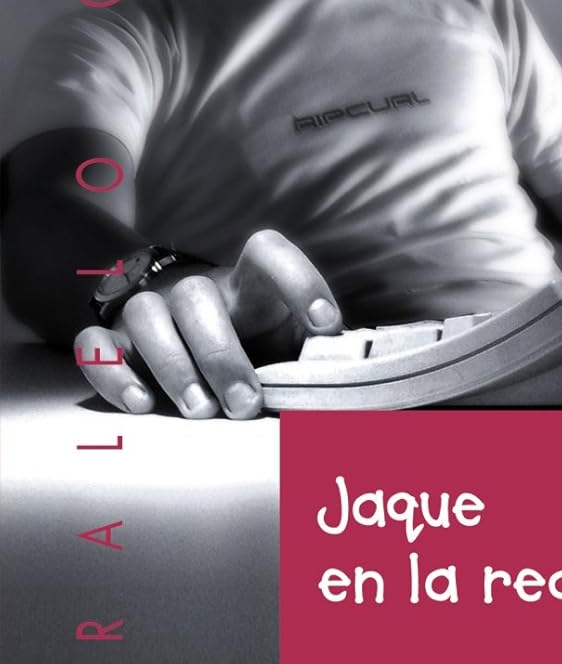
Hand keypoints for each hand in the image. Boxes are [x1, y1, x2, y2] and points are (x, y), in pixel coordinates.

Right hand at [73, 230, 341, 419]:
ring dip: (173, 364)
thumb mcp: (283, 348)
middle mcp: (196, 292)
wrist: (181, 336)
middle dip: (223, 354)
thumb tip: (364, 389)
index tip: (326, 327)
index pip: (267, 252)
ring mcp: (149, 312)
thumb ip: (315, 362)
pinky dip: (113, 373)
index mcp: (247, 287)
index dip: (299, 278)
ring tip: (199, 411)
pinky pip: (94, 344)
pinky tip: (141, 406)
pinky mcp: (110, 341)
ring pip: (145, 314)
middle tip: (246, 405)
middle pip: (198, 298)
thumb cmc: (249, 348)